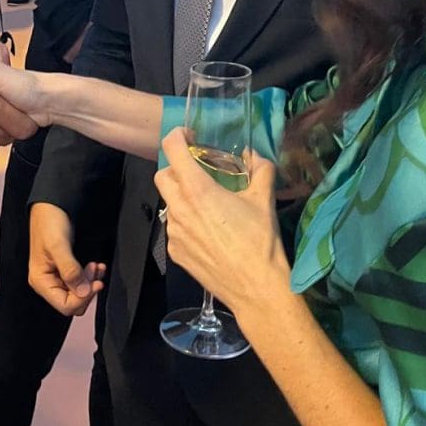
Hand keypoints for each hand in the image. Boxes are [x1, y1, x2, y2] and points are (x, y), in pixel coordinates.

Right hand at [29, 203, 103, 315]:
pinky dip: (90, 277)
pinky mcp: (65, 271)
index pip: (64, 305)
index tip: (95, 283)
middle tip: (94, 270)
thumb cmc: (49, 222)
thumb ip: (70, 271)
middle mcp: (47, 282)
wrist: (51, 206)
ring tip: (96, 266)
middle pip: (72, 302)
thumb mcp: (59, 246)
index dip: (83, 298)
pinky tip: (95, 266)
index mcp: (40, 281)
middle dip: (87, 289)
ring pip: (78, 293)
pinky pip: (80, 283)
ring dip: (90, 282)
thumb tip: (83, 292)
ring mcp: (56, 277)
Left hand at [155, 129, 290, 317]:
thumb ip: (260, 169)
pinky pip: (174, 228)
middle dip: (176, 169)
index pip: (172, 150)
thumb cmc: (260, 242)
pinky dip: (185, 222)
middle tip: (198, 172)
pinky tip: (208, 232)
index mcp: (197, 190)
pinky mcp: (175, 253)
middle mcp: (179, 209)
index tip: (189, 137)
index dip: (177, 136)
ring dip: (181, 198)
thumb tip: (254, 155)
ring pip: (168, 204)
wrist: (256, 288)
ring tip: (207, 206)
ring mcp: (174, 232)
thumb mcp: (263, 200)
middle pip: (162, 176)